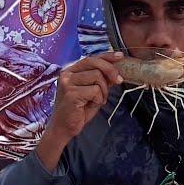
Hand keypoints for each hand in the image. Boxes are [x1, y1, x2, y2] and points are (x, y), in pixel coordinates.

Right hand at [37, 52, 123, 169]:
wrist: (64, 128)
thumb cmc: (78, 111)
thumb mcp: (92, 92)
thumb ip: (101, 81)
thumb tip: (116, 72)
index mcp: (71, 71)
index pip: (91, 58)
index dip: (107, 56)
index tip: (120, 56)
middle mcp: (67, 74)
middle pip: (94, 63)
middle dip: (110, 70)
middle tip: (119, 80)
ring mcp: (67, 83)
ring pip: (96, 76)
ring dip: (103, 90)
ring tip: (98, 100)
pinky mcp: (71, 93)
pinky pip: (95, 90)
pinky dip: (98, 99)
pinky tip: (91, 105)